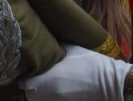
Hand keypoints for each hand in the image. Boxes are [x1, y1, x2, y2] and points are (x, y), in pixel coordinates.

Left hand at [18, 44, 132, 100]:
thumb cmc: (89, 62)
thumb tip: (43, 39)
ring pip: (38, 100)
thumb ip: (53, 46)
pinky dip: (51, 97)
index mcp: (44, 78)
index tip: (30, 69)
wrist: (108, 81)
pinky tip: (57, 90)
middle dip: (32, 86)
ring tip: (47, 84)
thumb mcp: (69, 48)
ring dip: (39, 94)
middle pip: (29, 94)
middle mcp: (46, 94)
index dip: (26, 75)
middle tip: (38, 76)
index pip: (23, 82)